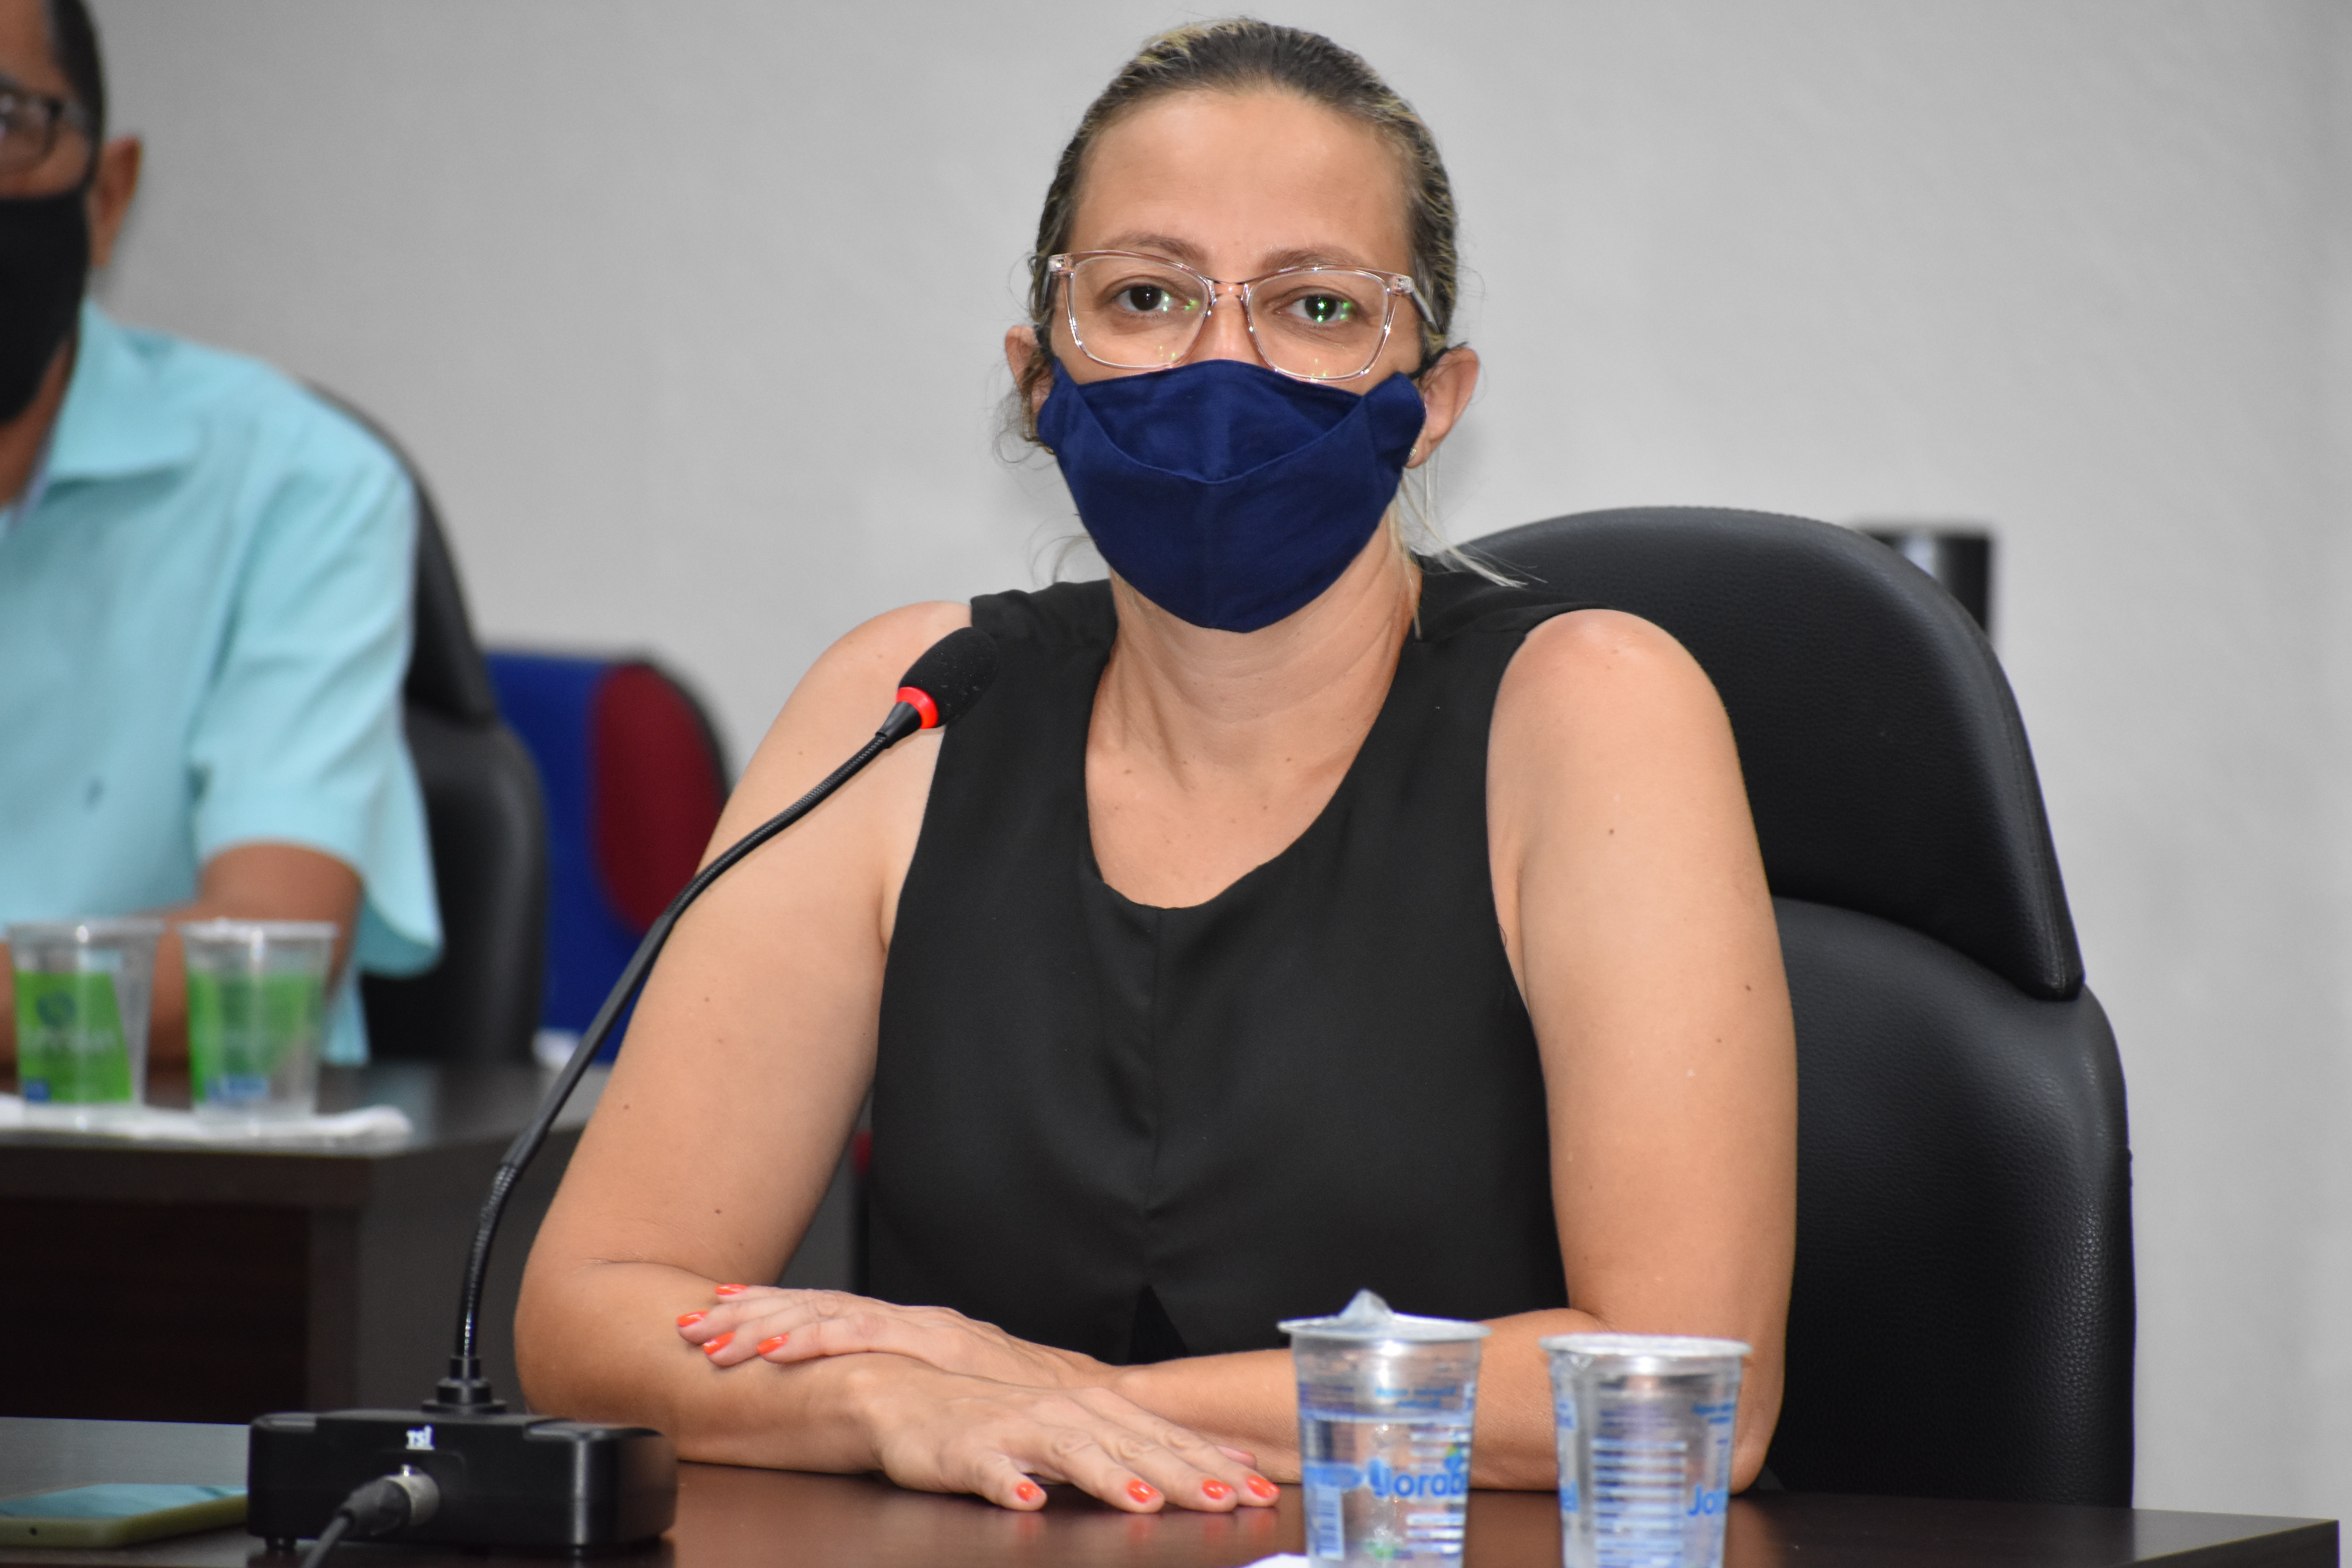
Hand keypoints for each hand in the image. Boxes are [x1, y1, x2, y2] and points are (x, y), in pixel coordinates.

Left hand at [679, 1285, 1108, 1390]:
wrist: (1105, 1404)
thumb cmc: (1040, 1409)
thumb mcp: (964, 1399)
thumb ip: (921, 1397)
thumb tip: (875, 1410)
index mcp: (918, 1331)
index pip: (832, 1313)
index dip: (772, 1313)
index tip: (717, 1315)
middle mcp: (917, 1321)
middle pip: (818, 1306)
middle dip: (751, 1314)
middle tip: (688, 1323)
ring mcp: (927, 1329)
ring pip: (830, 1313)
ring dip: (768, 1324)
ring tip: (715, 1339)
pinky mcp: (942, 1345)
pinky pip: (865, 1337)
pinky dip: (817, 1341)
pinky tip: (776, 1352)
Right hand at [853, 1355, 1273, 1512]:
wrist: (910, 1397)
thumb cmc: (999, 1418)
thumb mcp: (1077, 1428)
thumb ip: (1139, 1446)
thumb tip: (1214, 1465)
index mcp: (1094, 1410)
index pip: (1164, 1438)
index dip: (1212, 1463)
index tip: (1257, 1487)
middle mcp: (1062, 1413)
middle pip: (1132, 1445)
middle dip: (1182, 1473)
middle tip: (1225, 1498)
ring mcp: (1015, 1430)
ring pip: (1071, 1452)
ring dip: (1107, 1477)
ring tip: (1141, 1501)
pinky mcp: (968, 1452)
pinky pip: (991, 1470)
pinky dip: (1010, 1484)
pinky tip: (1028, 1501)